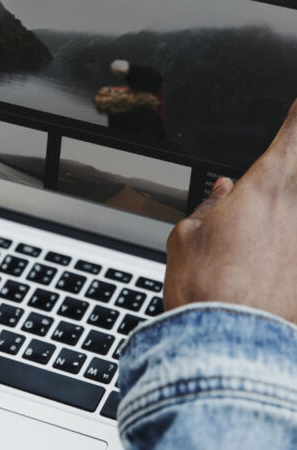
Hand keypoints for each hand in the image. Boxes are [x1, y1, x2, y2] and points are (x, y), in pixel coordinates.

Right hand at [164, 99, 296, 323]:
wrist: (229, 344)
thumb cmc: (207, 287)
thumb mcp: (187, 237)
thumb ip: (208, 209)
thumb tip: (221, 195)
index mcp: (267, 186)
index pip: (296, 130)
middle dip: (289, 166)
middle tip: (262, 193)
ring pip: (296, 212)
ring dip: (283, 214)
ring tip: (258, 229)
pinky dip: (288, 241)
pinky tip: (271, 253)